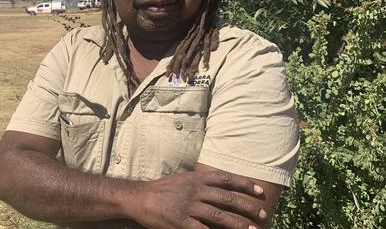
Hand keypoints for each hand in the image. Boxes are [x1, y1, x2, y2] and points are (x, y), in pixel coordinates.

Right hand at [127, 170, 267, 228]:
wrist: (139, 198)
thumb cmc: (162, 189)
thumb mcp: (183, 178)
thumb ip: (201, 181)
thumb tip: (221, 184)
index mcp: (197, 178)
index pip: (226, 179)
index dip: (245, 184)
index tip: (260, 191)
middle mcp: (195, 190)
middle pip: (228, 198)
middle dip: (248, 207)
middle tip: (262, 214)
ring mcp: (189, 207)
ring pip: (220, 216)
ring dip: (240, 224)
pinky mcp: (182, 222)